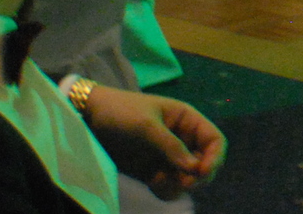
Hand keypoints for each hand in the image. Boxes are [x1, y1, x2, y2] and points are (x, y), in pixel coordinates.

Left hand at [84, 87, 225, 198]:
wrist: (88, 117)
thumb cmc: (121, 112)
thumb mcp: (147, 126)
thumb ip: (171, 147)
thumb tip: (195, 170)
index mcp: (187, 121)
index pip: (215, 140)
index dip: (215, 157)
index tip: (201, 172)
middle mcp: (182, 139)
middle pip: (205, 163)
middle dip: (198, 176)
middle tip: (182, 183)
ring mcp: (167, 157)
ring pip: (188, 179)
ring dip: (181, 186)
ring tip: (161, 183)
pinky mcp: (152, 171)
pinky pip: (169, 186)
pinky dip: (166, 190)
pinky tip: (153, 184)